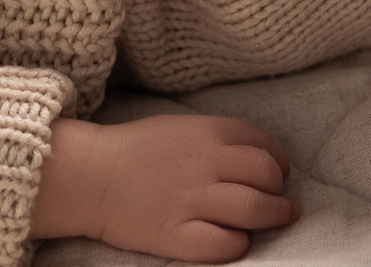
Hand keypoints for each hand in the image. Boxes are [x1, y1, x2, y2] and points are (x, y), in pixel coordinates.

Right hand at [31, 113, 295, 262]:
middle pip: (266, 176)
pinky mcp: (177, 235)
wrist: (90, 177)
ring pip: (254, 210)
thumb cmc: (134, 150)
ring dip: (273, 216)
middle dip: (279, 190)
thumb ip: (219, 138)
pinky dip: (238, 243)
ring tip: (278, 218)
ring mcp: (192, 201)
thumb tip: (259, 158)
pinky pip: (224, 244)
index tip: (279, 171)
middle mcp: (206, 164)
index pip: (263, 144)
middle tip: (281, 200)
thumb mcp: (181, 127)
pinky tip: (235, 239)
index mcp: (208, 133)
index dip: (278, 159)